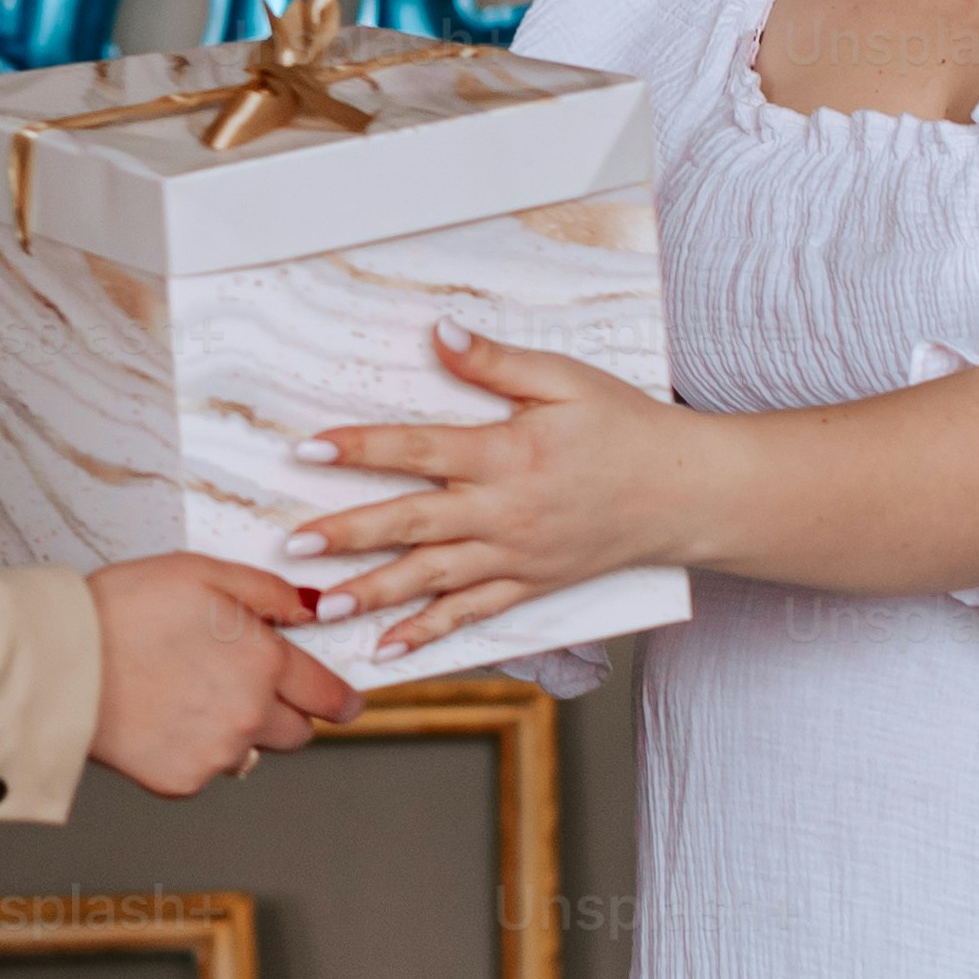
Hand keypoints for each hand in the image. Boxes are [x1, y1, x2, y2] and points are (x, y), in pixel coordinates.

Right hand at [82, 551, 356, 797]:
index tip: (343, 702)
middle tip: (240, 685)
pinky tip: (161, 717)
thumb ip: (268, 592)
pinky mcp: (182, 781)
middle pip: (297, 733)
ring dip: (234, 731)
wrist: (61, 662)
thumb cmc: (125, 608)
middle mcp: (251, 717)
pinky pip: (205, 769)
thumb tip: (314, 607)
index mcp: (266, 664)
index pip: (330, 696)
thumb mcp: (203, 572)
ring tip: (185, 694)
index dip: (340, 698)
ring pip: (249, 752)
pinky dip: (192, 750)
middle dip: (282, 711)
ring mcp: (217, 755)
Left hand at [288, 323, 693, 659]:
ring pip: (433, 580)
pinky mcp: (531, 585)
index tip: (309, 450)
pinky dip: (429, 633)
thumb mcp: (566, 379)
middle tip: (294, 545)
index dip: (361, 448)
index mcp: (508, 454)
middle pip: (413, 523)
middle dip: (349, 534)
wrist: (685, 493)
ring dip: (374, 594)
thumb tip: (440, 332)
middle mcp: (505, 512)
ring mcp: (517, 556)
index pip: (419, 448)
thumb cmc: (626, 428)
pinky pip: (473, 614)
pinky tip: (387, 646)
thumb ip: (496, 362)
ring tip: (323, 607)